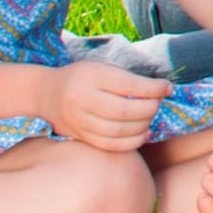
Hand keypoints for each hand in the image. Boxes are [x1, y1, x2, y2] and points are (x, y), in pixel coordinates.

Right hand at [43, 60, 171, 150]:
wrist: (45, 94)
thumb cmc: (81, 77)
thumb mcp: (101, 68)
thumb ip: (127, 79)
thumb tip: (161, 90)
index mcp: (90, 76)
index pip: (129, 85)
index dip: (153, 89)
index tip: (167, 88)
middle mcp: (82, 99)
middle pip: (124, 111)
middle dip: (149, 109)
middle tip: (158, 103)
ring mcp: (79, 120)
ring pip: (118, 130)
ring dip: (143, 126)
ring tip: (150, 117)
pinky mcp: (80, 136)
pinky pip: (110, 144)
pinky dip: (131, 142)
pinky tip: (143, 134)